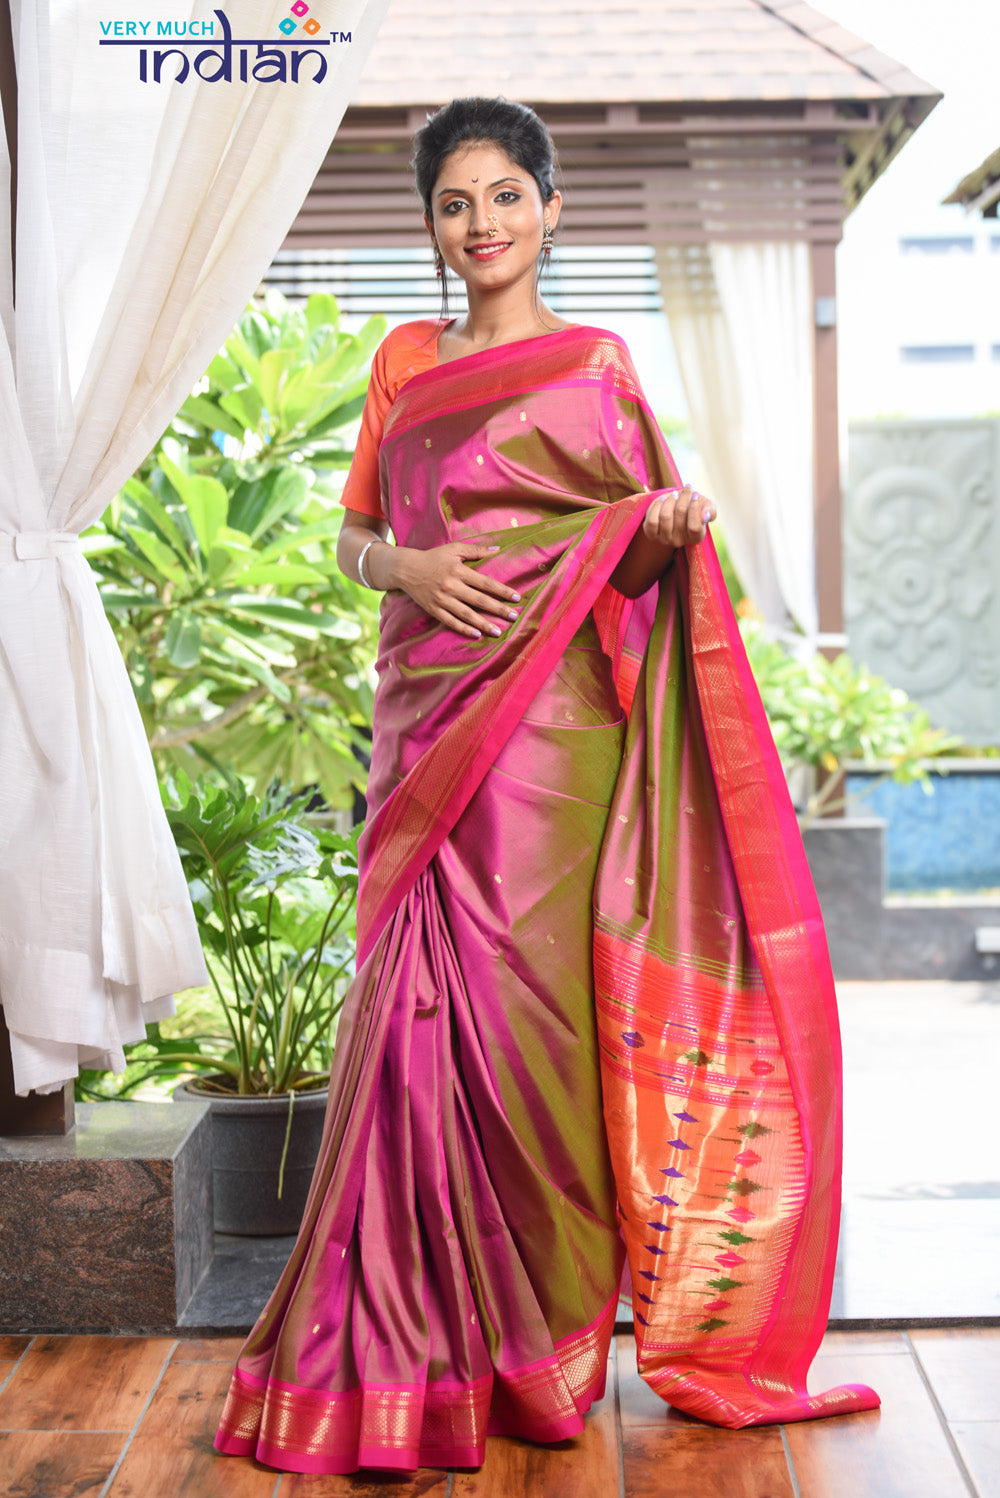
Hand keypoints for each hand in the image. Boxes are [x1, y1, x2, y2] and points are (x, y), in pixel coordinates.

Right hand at [393, 541, 521, 638]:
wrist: (405, 569)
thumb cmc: (433, 557)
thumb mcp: (454, 549)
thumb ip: (476, 550)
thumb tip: (497, 549)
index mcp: (459, 570)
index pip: (486, 583)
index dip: (502, 591)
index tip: (516, 597)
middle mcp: (452, 586)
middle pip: (480, 600)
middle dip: (498, 609)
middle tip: (514, 616)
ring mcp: (442, 599)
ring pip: (467, 614)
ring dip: (484, 624)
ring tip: (499, 631)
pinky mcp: (433, 609)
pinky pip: (451, 622)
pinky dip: (464, 629)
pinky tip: (477, 634)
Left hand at [643, 486, 715, 547]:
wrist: (676, 508)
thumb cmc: (695, 507)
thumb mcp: (707, 507)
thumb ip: (710, 511)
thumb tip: (705, 515)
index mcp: (696, 537)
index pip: (694, 527)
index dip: (695, 508)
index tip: (695, 494)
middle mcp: (680, 541)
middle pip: (680, 514)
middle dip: (684, 497)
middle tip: (686, 489)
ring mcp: (664, 539)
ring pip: (665, 516)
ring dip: (670, 500)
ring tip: (674, 494)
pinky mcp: (651, 534)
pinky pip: (652, 520)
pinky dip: (657, 506)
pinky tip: (662, 500)